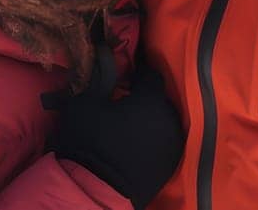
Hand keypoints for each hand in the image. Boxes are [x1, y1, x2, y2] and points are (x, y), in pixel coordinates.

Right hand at [49, 63, 184, 209]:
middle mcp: (169, 119)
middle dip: (147, 97)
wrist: (96, 190)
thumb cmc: (89, 141)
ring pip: (165, 122)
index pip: (151, 75)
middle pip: (161, 99)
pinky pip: (164, 143)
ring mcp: (173, 144)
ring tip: (133, 123)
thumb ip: (99, 81)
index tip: (127, 75)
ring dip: (152, 119)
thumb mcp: (84, 102)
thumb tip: (103, 67)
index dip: (139, 72)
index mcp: (151, 100)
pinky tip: (138, 143)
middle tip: (128, 100)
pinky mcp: (170, 165)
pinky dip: (154, 139)